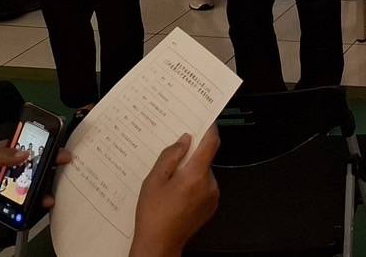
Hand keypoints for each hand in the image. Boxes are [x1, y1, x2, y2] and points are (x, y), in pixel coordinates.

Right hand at [130, 129, 219, 256]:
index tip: (207, 120)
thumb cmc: (153, 215)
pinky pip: (204, 187)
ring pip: (204, 173)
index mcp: (196, 174)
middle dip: (191, 157)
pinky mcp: (210, 205)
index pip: (211, 143)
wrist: (159, 245)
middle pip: (205, 159)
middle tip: (172, 161)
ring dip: (191, 173)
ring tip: (170, 185)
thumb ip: (170, 156)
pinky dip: (194, 185)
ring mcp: (212, 196)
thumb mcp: (154, 180)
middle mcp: (209, 184)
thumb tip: (184, 140)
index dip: (210, 129)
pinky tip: (176, 195)